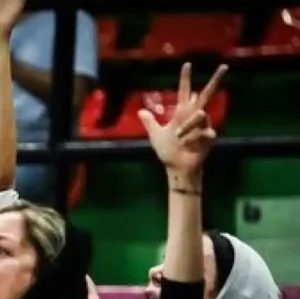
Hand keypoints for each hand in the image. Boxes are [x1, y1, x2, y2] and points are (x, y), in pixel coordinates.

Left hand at [139, 63, 226, 177]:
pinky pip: (203, 131)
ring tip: (179, 138)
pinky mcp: (209, 135)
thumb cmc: (167, 151)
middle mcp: (194, 115)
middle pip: (206, 94)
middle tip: (224, 66)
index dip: (185, 79)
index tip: (186, 64)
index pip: (184, 91)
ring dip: (186, 128)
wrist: (176, 167)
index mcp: (181, 113)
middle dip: (215, 80)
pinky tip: (187, 145)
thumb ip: (150, 122)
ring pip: (200, 114)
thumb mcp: (155, 134)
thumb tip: (141, 111)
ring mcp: (203, 125)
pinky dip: (191, 139)